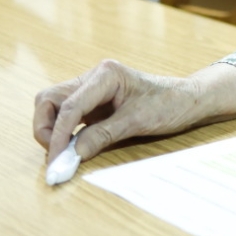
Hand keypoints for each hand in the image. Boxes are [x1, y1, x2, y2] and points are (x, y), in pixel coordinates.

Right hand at [32, 60, 235, 162]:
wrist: (190, 100)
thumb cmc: (170, 104)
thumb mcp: (137, 122)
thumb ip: (102, 137)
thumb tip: (70, 156)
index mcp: (105, 75)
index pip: (68, 106)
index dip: (57, 135)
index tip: (55, 161)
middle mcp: (93, 78)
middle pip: (49, 100)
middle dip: (45, 128)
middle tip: (56, 156)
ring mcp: (92, 90)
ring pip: (54, 108)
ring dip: (52, 131)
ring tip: (63, 155)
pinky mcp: (93, 104)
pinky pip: (68, 116)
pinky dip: (64, 133)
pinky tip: (72, 150)